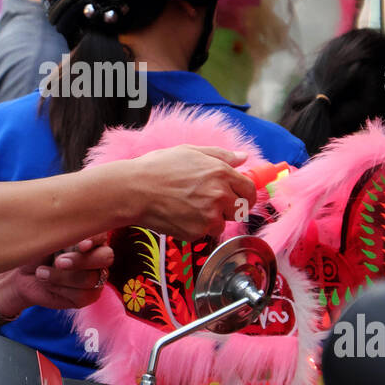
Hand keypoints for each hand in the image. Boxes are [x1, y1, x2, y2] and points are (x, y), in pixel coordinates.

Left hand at [0, 236, 114, 317]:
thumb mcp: (48, 238)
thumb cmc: (37, 251)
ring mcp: (96, 277)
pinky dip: (61, 289)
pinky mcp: (88, 297)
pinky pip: (83, 295)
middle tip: (58, 262)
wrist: (23, 274)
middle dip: (81, 260)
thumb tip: (77, 237)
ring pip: (90, 279)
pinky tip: (47, 284)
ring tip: (41, 273)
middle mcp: (98, 256)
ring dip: (62, 277)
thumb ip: (64, 233)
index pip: (102, 235)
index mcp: (92, 237)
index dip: (95, 240)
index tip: (81, 245)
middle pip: (106, 257)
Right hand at [127, 146, 256, 239]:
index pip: (250, 190)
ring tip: (189, 207)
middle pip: (240, 210)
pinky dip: (195, 227)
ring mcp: (209, 216)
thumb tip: (243, 158)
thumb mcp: (190, 152)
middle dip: (229, 208)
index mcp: (221, 173)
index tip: (240, 197)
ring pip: (222, 224)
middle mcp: (219, 195)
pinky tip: (180, 215)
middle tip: (211, 203)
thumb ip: (221, 155)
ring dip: (211, 219)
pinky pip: (204, 233)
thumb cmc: (158, 167)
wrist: (134, 190)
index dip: (246, 195)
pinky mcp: (196, 232)